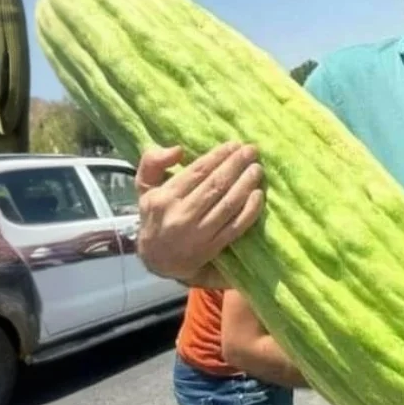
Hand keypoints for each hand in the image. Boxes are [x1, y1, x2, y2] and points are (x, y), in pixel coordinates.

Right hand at [135, 141, 264, 286]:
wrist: (157, 259)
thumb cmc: (155, 216)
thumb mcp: (144, 188)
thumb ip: (153, 162)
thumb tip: (178, 149)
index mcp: (165, 198)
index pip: (197, 172)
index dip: (218, 156)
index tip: (234, 145)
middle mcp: (182, 215)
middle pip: (216, 185)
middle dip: (236, 165)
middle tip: (251, 151)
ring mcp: (199, 233)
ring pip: (228, 204)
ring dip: (246, 184)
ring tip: (257, 169)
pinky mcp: (213, 246)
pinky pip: (236, 226)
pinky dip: (250, 210)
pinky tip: (259, 195)